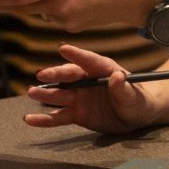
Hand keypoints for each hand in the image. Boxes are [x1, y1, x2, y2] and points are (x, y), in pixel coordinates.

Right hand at [25, 44, 161, 132]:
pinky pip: (59, 116)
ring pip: (61, 95)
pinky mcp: (77, 114)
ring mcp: (81, 98)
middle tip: (42, 74)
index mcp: (105, 71)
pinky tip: (29, 120)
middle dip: (56, 74)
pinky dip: (44, 119)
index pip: (91, 61)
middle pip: (70, 76)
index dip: (77, 55)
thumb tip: (117, 76)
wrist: (137, 117)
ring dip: (46, 93)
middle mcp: (89, 82)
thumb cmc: (139, 101)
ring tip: (32, 92)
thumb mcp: (135, 96)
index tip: (63, 49)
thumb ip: (124, 88)